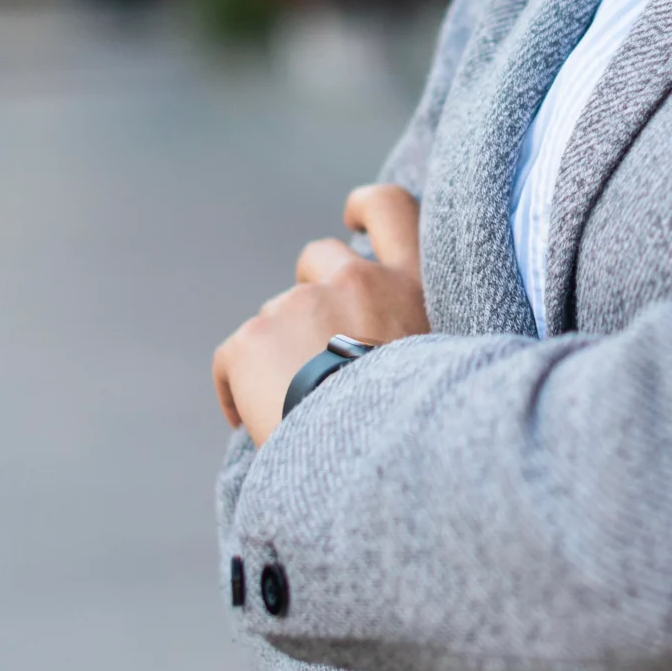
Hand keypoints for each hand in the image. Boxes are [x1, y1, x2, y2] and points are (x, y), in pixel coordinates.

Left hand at [212, 183, 428, 445]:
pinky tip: (250, 422)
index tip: (351, 216)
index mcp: (412, 287)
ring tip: (292, 407)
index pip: (392, 209)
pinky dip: (236, 388)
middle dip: (311, 288)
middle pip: (320, 257)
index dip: (366, 207)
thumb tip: (376, 349)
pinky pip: (233, 359)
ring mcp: (302, 304)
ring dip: (281, 348)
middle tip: (314, 344)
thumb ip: (411, 336)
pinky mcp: (254, 336)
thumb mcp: (438, 367)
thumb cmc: (414, 434)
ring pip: (276, 314)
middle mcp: (359, 281)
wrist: (372, 463)